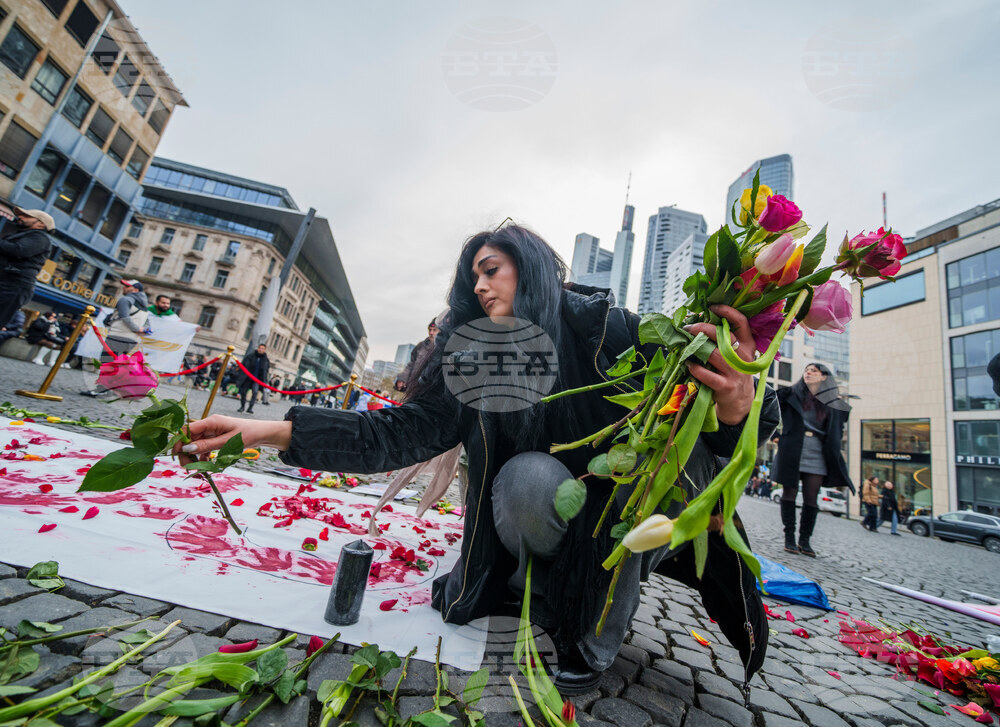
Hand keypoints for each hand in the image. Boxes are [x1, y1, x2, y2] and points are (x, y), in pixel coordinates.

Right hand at [173, 415, 291, 464]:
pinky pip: (203, 448)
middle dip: (185, 453)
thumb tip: (187, 449)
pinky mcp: (216, 439)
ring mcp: (212, 432)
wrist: (263, 434)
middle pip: (189, 439)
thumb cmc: (248, 434)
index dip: (179, 442)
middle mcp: (209, 426)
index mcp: (211, 422)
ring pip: (195, 445)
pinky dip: (202, 457)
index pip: (187, 429)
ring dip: (193, 457)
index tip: (175, 455)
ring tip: (195, 469)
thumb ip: (207, 446)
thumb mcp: (227, 442)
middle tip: (186, 467)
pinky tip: (204, 465)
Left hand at [685, 304, 755, 425]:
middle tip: (689, 327)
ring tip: (685, 345)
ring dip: (696, 347)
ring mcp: (735, 372)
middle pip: (723, 336)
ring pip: (714, 354)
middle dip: (703, 328)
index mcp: (748, 344)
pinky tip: (688, 364)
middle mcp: (743, 356)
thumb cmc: (732, 370)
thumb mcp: (736, 353)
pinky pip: (707, 375)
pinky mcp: (725, 386)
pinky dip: (695, 368)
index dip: (727, 311)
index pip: (741, 322)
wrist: (740, 399)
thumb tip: (699, 321)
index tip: (712, 306)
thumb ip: (724, 339)